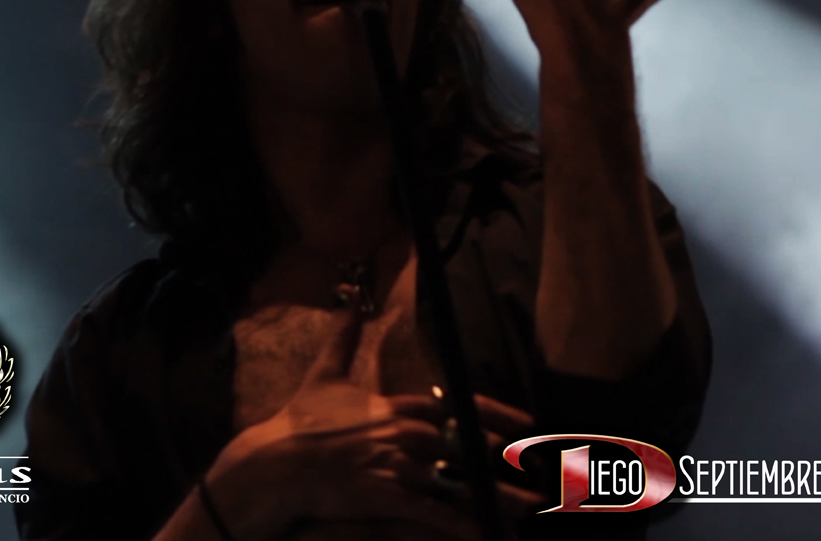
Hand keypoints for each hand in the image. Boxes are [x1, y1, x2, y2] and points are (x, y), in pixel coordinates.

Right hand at [204, 289, 543, 539]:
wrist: (277, 461)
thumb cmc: (300, 420)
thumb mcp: (323, 373)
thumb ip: (343, 338)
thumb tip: (348, 302)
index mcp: (398, 405)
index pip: (459, 406)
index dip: (497, 415)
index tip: (526, 423)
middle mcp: (406, 433)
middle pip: (470, 444)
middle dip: (509, 457)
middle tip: (543, 467)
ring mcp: (399, 466)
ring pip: (461, 481)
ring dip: (499, 496)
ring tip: (531, 507)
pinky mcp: (388, 497)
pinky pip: (435, 514)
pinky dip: (463, 525)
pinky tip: (486, 534)